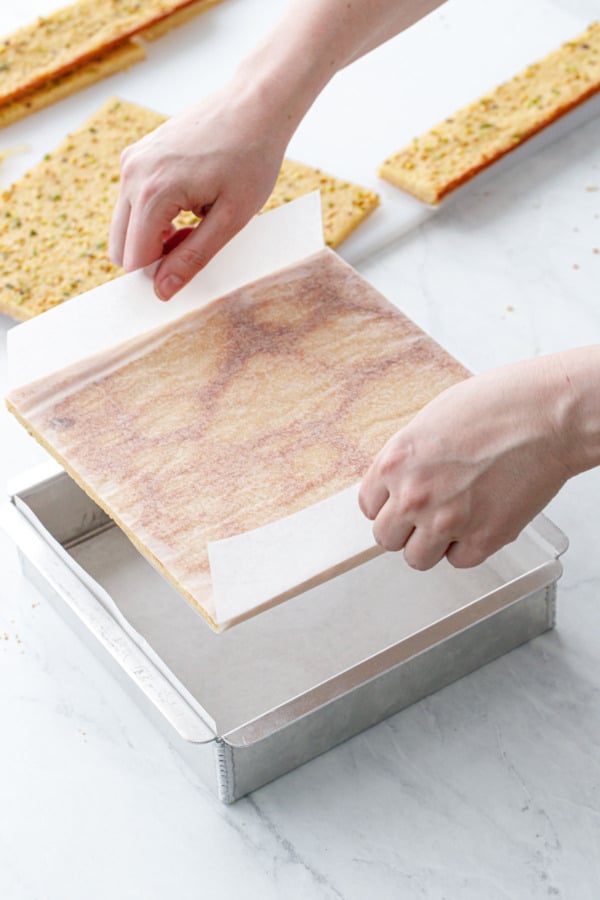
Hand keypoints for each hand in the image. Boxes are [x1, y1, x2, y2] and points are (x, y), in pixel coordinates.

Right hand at [109, 84, 288, 300]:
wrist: (254, 104)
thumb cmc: (251, 160)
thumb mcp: (230, 219)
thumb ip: (194, 257)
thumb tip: (163, 290)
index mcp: (152, 192)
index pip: (134, 260)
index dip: (160, 275)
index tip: (190, 269)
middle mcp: (132, 174)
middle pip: (120, 247)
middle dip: (153, 258)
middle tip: (195, 244)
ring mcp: (130, 161)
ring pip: (124, 226)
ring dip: (154, 237)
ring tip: (197, 222)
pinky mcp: (136, 154)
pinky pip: (131, 202)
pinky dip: (153, 214)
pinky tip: (189, 204)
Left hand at [359, 355, 576, 569]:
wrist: (544, 417)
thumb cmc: (497, 406)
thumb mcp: (430, 422)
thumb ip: (410, 458)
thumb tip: (401, 480)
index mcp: (395, 463)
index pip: (369, 506)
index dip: (388, 505)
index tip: (401, 504)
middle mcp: (414, 496)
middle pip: (387, 538)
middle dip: (406, 529)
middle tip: (427, 516)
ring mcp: (446, 521)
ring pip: (417, 558)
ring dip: (432, 545)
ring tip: (453, 523)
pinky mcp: (483, 538)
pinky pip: (459, 561)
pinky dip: (467, 549)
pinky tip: (479, 524)